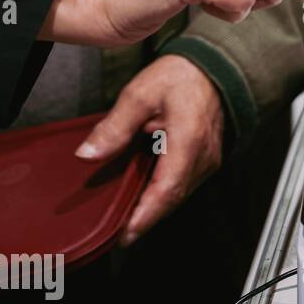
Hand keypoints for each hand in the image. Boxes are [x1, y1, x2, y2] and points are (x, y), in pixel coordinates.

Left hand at [74, 55, 223, 245]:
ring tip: (128, 221)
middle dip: (146, 219)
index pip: (166, 190)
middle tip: (119, 235)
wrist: (214, 67)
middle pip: (173, 199)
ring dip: (155, 208)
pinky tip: (146, 197)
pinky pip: (185, 184)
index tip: (126, 235)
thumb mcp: (140, 95)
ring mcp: (209, 159)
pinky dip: (164, 195)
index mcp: (188, 142)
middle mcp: (203, 156)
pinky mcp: (207, 158)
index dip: (145, 216)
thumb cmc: (183, 77)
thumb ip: (114, 127)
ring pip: (180, 194)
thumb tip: (89, 154)